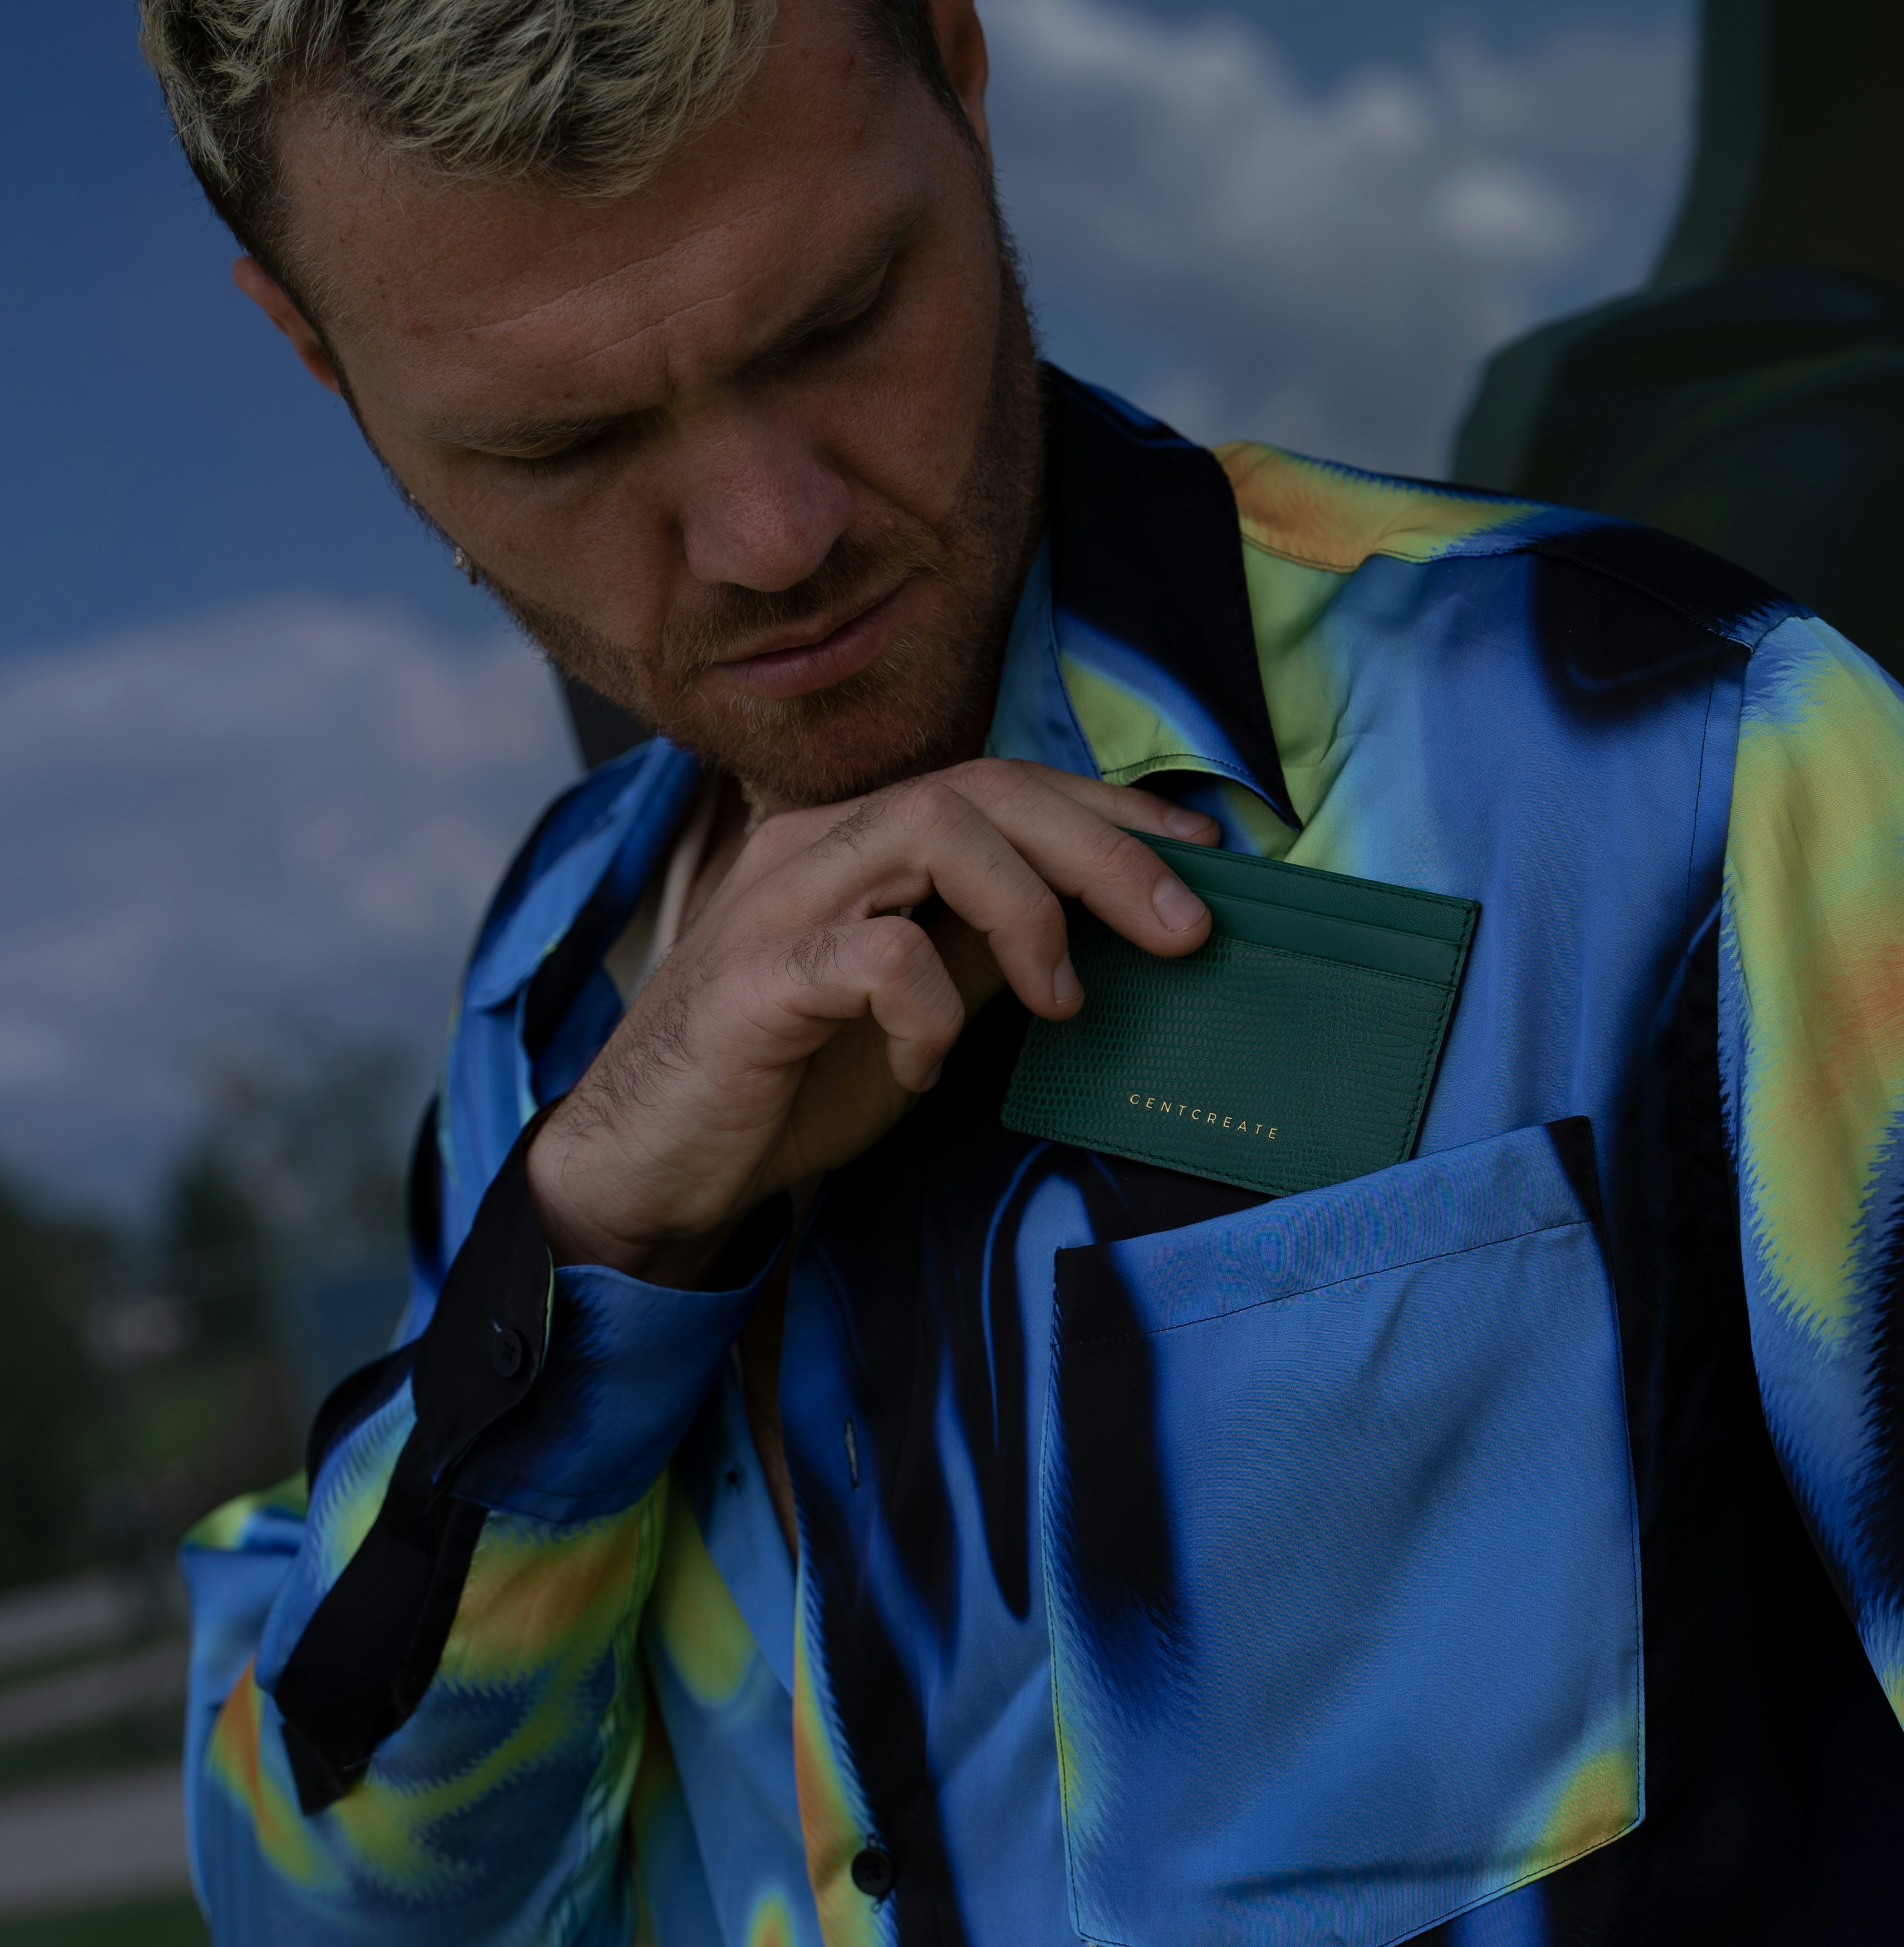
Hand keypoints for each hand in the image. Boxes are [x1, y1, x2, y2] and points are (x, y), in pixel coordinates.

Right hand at [527, 760, 1218, 1282]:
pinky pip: (876, 955)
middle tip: (1186, 930)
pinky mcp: (755, 978)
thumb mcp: (923, 1006)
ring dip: (1030, 910)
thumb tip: (1113, 918)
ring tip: (1062, 1000)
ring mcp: (781, 902)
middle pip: (984, 790)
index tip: (1207, 857)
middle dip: (1106, 852)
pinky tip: (922, 1065)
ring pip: (933, 831)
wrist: (654, 1163)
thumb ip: (994, 948)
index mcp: (859, 840)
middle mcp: (819, 845)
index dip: (1112, 812)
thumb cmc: (790, 1080)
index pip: (1003, 783)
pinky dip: (927, 1011)